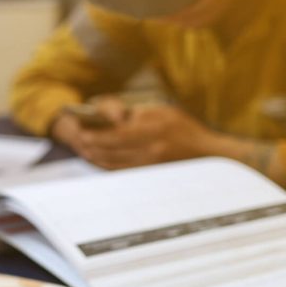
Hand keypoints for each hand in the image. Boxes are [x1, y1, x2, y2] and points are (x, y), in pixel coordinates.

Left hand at [53, 100, 219, 169]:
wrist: (208, 153)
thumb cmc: (184, 128)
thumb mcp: (163, 111)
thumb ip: (137, 113)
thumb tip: (110, 117)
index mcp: (154, 129)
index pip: (116, 135)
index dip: (97, 136)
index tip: (82, 133)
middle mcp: (151, 149)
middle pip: (112, 151)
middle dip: (92, 147)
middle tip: (78, 142)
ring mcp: (151, 165)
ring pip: (114, 164)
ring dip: (96, 158)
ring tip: (83, 151)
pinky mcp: (151, 175)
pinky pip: (122, 171)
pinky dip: (108, 166)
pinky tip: (99, 161)